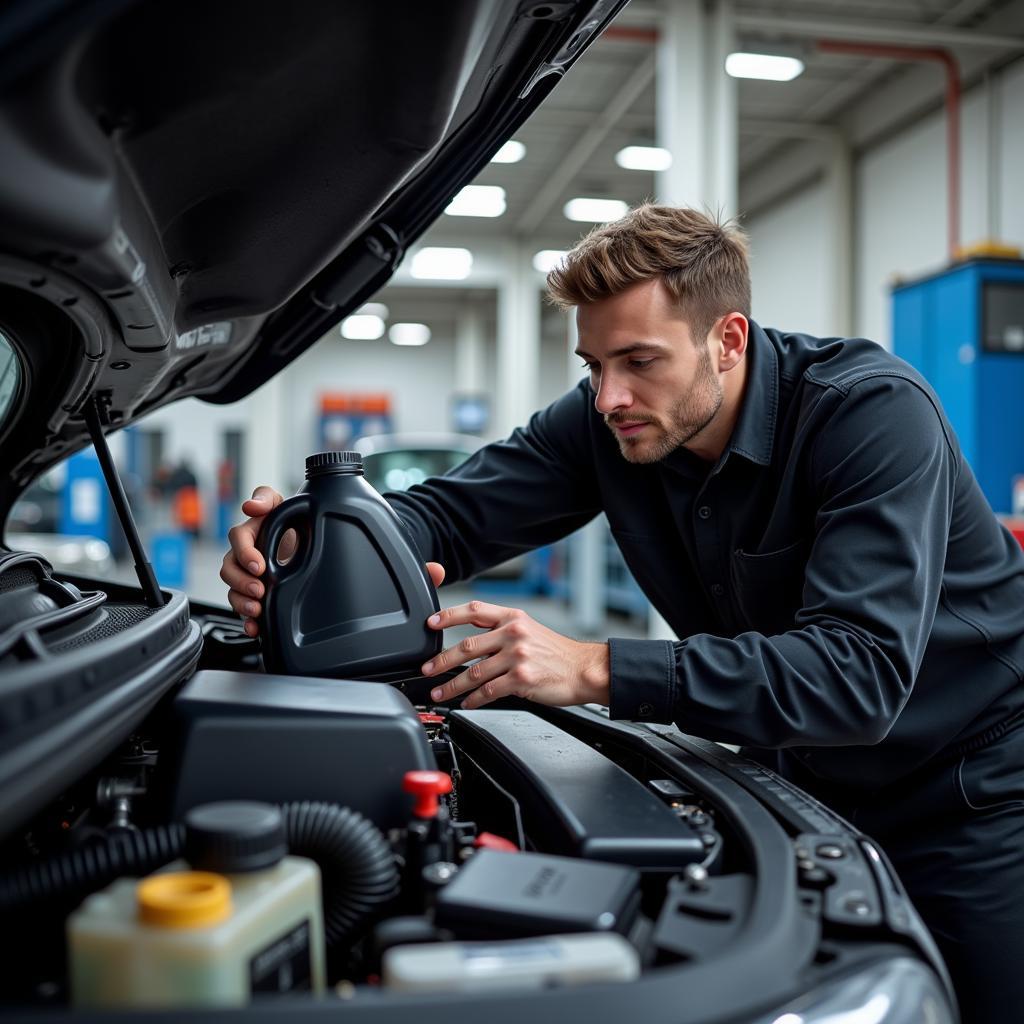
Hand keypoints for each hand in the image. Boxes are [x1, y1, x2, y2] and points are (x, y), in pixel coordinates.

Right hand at [220, 486, 445, 635]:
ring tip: (259, 601)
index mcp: (297, 519)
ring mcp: (264, 564)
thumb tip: (438, 571)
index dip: (259, 501)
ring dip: (241, 585)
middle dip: (245, 554)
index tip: (258, 508)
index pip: (269, 499)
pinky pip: (240, 597)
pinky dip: (245, 611)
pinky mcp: (261, 591)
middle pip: (242, 536)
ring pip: (234, 568)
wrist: (342, 576)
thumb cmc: (354, 555)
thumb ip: (406, 559)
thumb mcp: (375, 552)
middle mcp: (275, 538)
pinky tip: (257, 623)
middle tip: (261, 573)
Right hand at [221, 486, 285, 635]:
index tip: (259, 565)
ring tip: (257, 609)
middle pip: (228, 569)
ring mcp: (247, 577)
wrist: (310, 543)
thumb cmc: (292, 521)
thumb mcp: (282, 504)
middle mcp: (243, 556)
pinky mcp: (254, 595)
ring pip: (232, 591)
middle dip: (242, 582)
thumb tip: (251, 505)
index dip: (245, 553)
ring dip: (242, 603)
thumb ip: (266, 498)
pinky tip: (254, 627)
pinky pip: (243, 610)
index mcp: (249, 532)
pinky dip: (247, 621)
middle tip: (260, 590)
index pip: (237, 539)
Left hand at [421, 600, 609, 709]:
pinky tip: (466, 703)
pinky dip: (473, 699)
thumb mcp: (530, 630)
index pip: (474, 610)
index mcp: (513, 617)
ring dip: (451, 686)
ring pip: (473, 673)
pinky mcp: (521, 680)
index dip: (448, 616)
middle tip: (427, 669)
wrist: (583, 670)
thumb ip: (501, 632)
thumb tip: (471, 642)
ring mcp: (517, 657)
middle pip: (467, 645)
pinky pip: (488, 691)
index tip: (430, 624)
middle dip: (441, 660)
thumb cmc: (557, 653)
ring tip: (439, 693)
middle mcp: (513, 634)